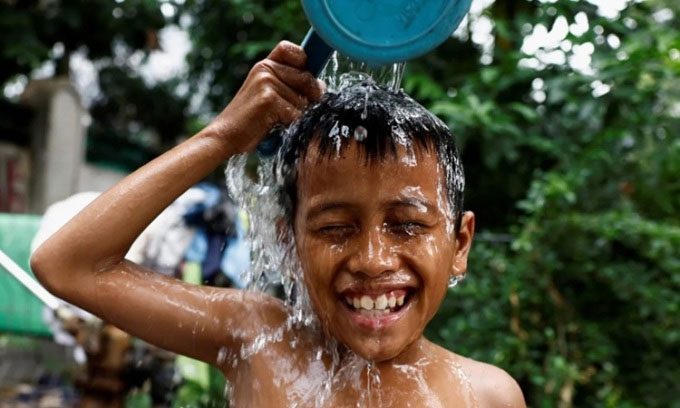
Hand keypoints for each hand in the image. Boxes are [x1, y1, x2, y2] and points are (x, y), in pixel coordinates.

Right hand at [206, 41, 323, 154]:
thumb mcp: (268, 94)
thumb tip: (322, 86)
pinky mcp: (268, 99)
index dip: (305, 64)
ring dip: (298, 116)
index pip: (295, 51)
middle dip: (309, 98)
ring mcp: (266, 82)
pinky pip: (297, 114)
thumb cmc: (251, 120)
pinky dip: (291, 125)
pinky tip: (275, 127)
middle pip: (308, 78)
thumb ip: (291, 85)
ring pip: (304, 100)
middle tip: (291, 112)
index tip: (303, 83)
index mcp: (266, 64)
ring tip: (278, 121)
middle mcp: (265, 68)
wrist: (225, 136)